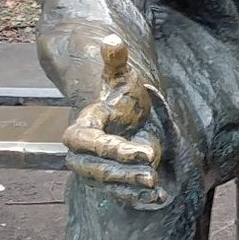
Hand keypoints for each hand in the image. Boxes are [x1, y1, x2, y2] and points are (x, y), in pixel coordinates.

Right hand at [62, 34, 167, 206]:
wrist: (129, 120)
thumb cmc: (123, 98)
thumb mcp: (123, 79)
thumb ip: (116, 62)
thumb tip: (113, 40)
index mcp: (81, 129)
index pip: (88, 143)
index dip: (112, 150)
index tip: (141, 153)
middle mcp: (81, 155)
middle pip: (96, 169)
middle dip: (123, 172)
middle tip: (152, 171)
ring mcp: (93, 171)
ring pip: (108, 184)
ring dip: (131, 187)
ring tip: (155, 183)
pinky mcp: (108, 184)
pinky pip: (119, 196)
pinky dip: (137, 198)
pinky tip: (157, 197)